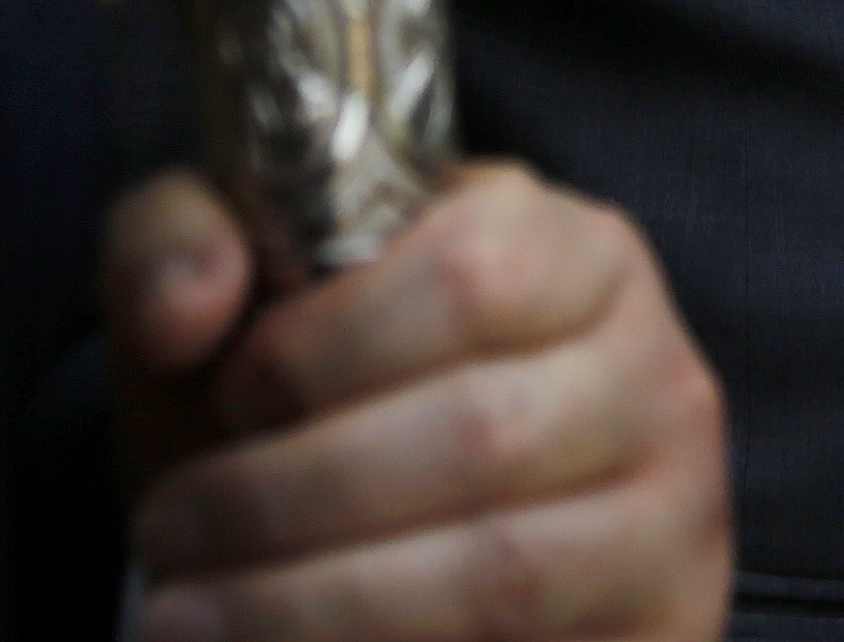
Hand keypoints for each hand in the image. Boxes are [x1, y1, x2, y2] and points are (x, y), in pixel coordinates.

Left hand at [111, 165, 728, 641]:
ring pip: (500, 573)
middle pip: (480, 432)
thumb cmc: (311, 403)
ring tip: (185, 618)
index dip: (325, 342)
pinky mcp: (668, 632)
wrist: (373, 552)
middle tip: (168, 530)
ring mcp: (675, 516)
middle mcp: (653, 369)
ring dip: (315, 605)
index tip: (223, 395)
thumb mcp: (232, 296)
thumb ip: (176, 239)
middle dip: (287, 496)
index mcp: (569, 245)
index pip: (470, 269)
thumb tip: (188, 306)